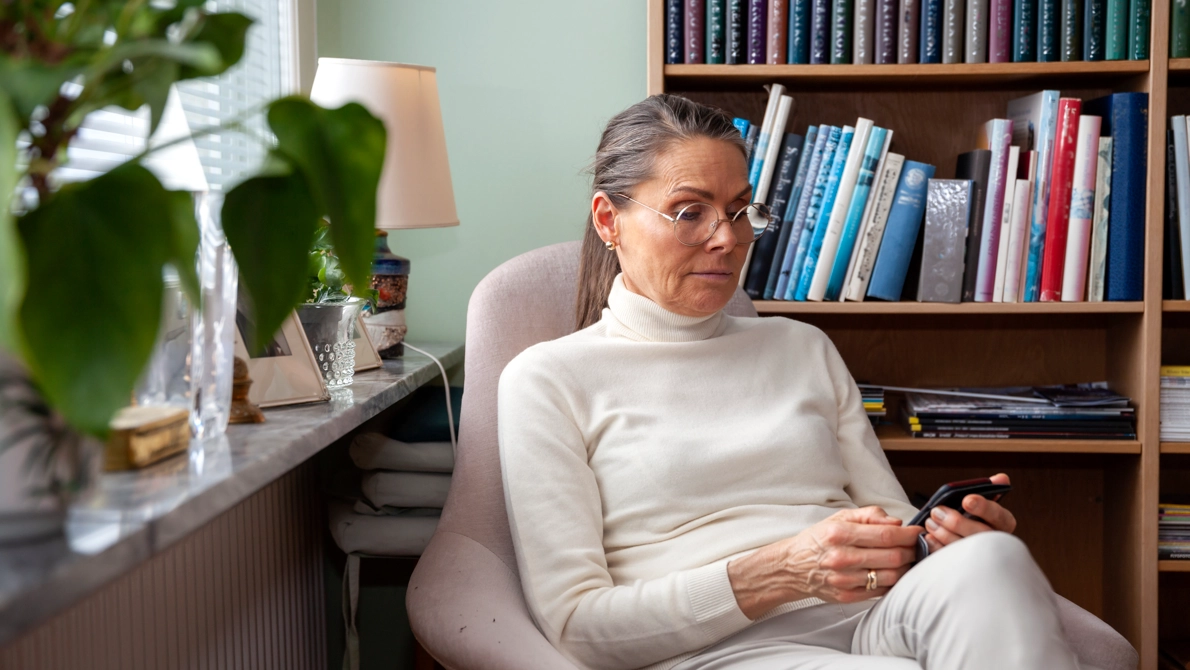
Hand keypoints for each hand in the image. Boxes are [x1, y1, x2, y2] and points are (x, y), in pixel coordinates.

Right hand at [727, 506, 922, 617]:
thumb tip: (897, 522)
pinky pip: (881, 591)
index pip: (886, 535)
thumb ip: (869, 515)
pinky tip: (894, 573)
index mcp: (839, 534)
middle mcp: (841, 558)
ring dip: (906, 568)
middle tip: (917, 546)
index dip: (909, 534)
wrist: (792, 567)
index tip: (919, 532)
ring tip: (908, 560)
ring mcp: (845, 580)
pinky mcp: (847, 596)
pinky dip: (893, 582)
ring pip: (891, 576)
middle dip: (912, 551)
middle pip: (892, 557)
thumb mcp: (838, 518)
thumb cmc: (818, 540)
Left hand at [922, 473, 1017, 554]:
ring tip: (930, 521)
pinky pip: (951, 560)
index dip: (984, 507)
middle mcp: (995, 541)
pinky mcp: (963, 567)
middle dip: (957, 522)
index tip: (966, 499)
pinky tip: (929, 537)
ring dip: (944, 533)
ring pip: (965, 548)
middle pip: (981, 534)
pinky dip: (937, 547)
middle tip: (937, 511)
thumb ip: (988, 489)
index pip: (999, 516)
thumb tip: (1001, 478)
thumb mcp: (979, 503)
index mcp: (1002, 523)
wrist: (959, 540)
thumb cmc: (971, 517)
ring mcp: (980, 557)